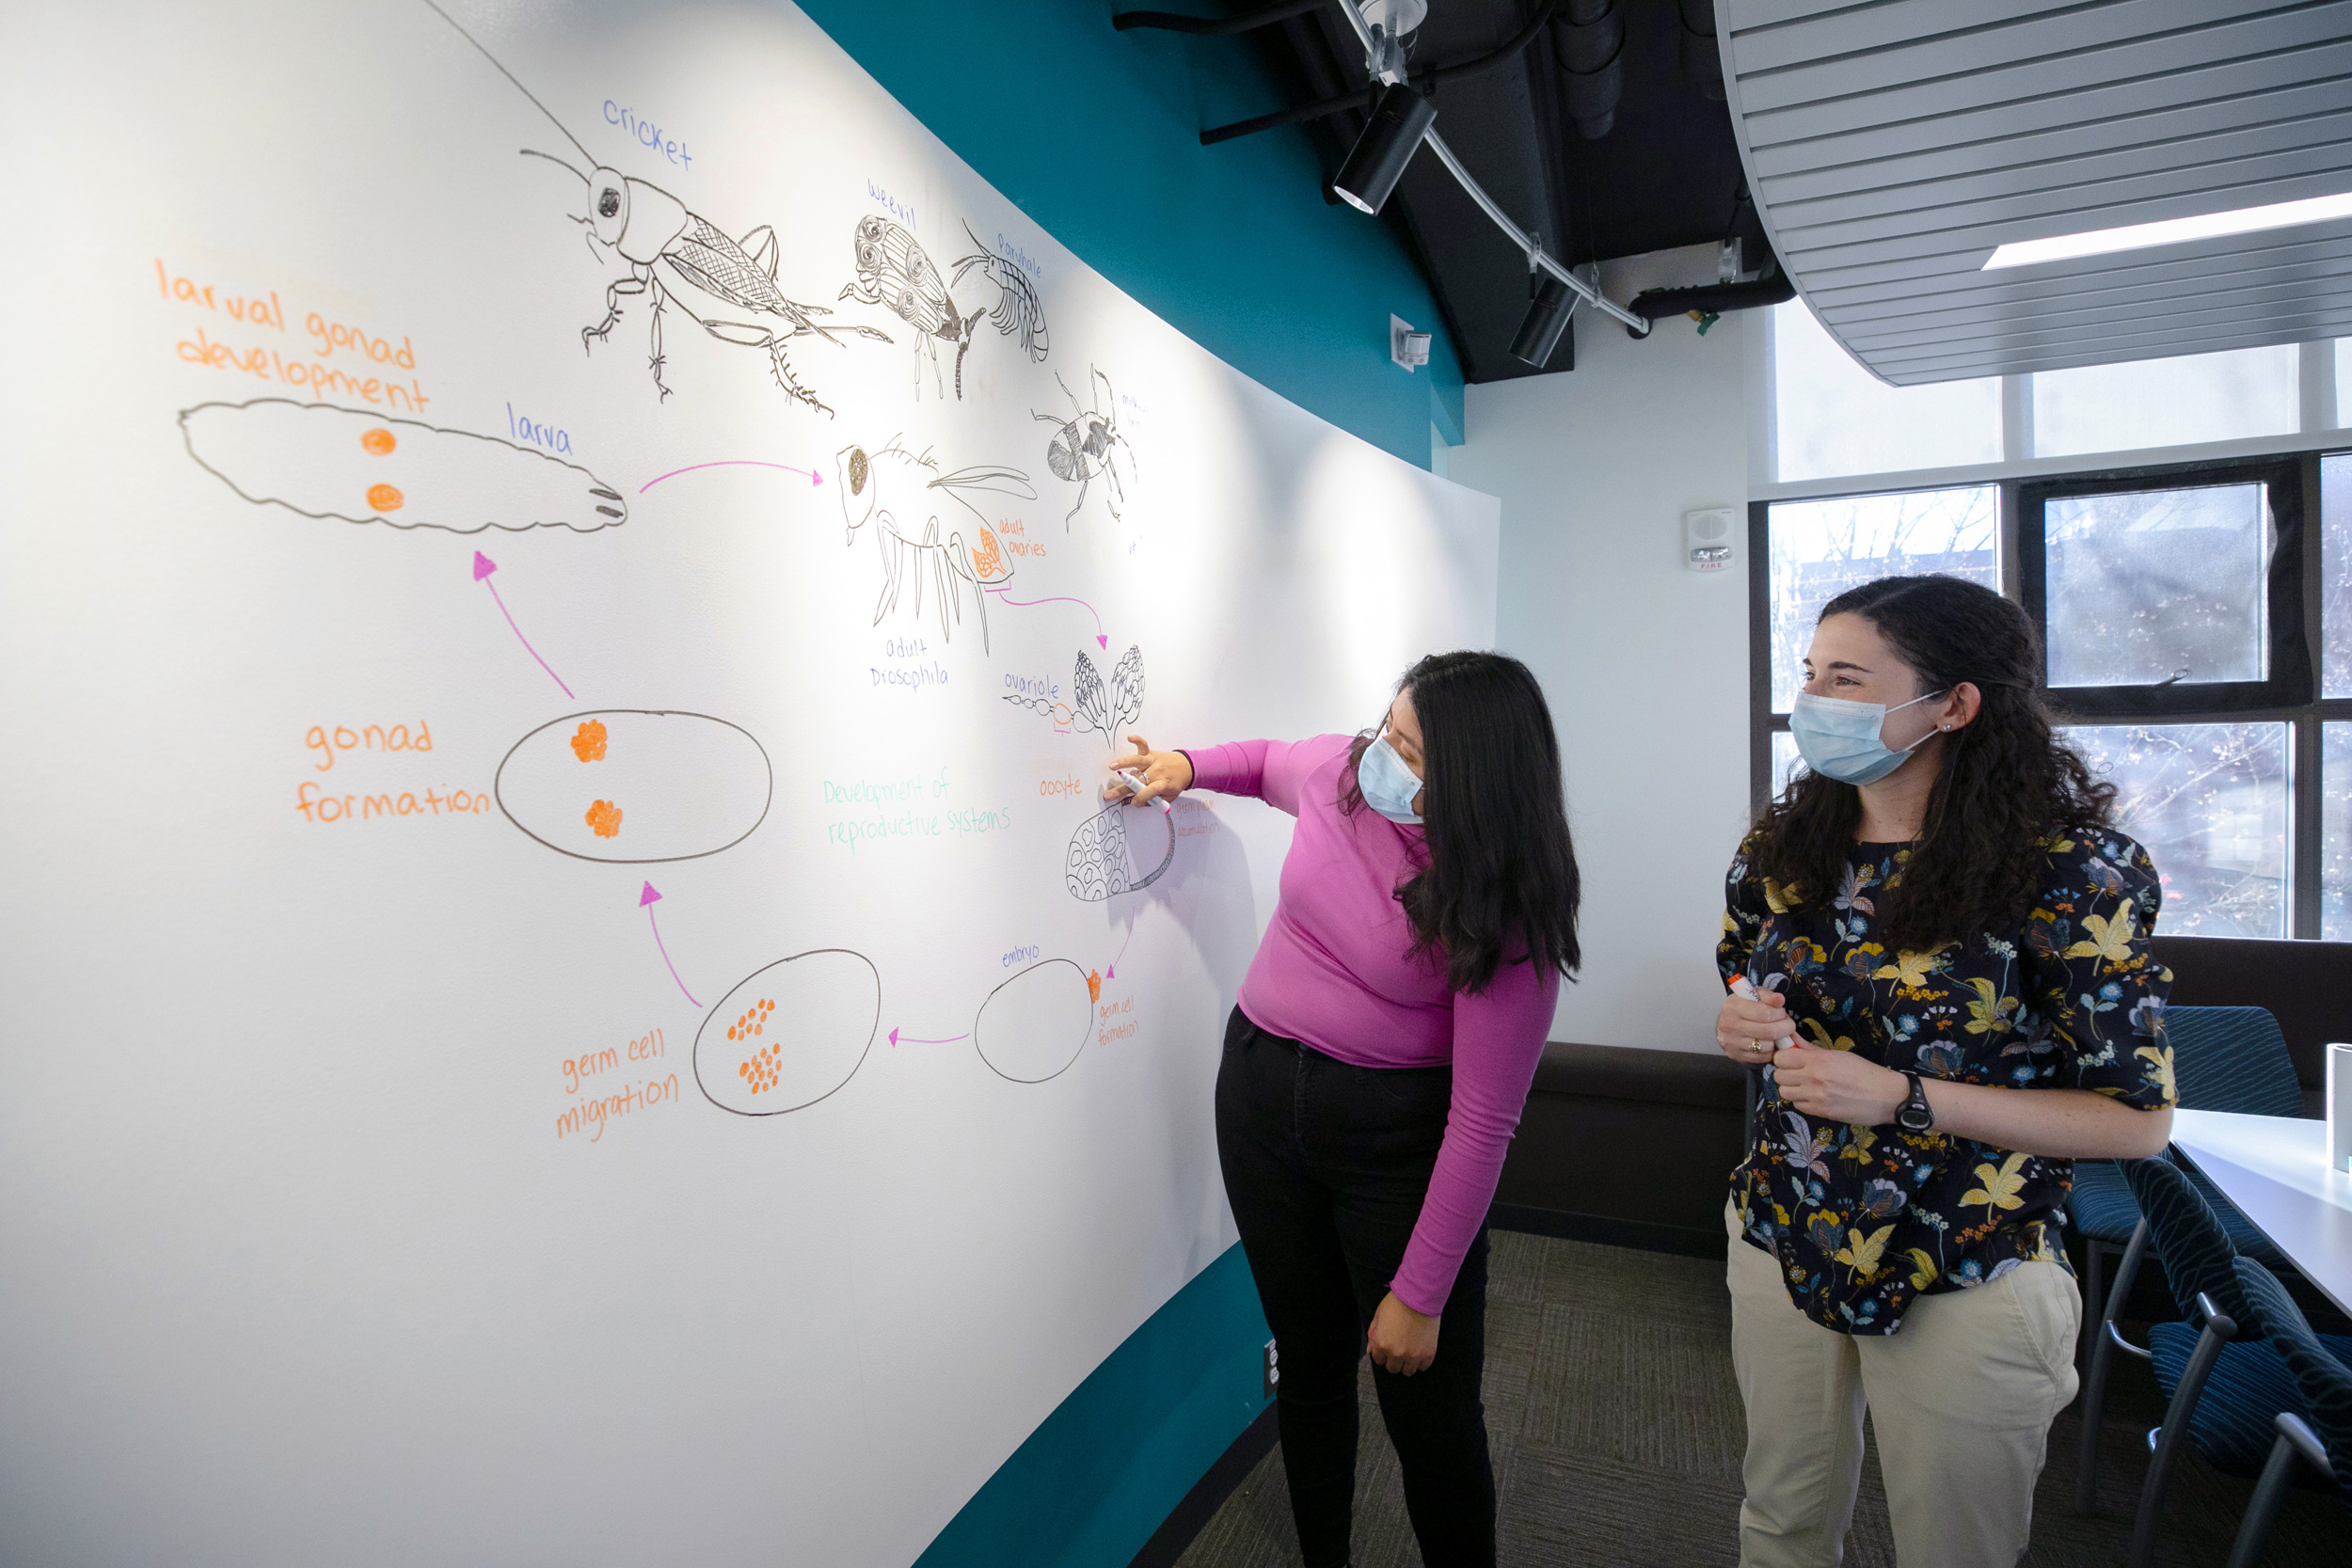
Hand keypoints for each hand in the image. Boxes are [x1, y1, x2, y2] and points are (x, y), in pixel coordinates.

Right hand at [1104, 734, 1192, 807]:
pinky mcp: (1151, 753)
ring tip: (1112, 766)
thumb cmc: (1176, 783)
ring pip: (1137, 761)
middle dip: (1122, 789)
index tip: (1133, 803)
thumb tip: (1137, 803)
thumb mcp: (1169, 797)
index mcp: (1163, 784)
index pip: (1149, 792)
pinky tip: (1129, 737)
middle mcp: (1157, 771)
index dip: (1140, 798)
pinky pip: (1143, 745)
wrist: (1187, 767)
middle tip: (1108, 795)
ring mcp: (1153, 761)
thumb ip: (1154, 801)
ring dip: (1124, 763)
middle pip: (1138, 780)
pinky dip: (1137, 740)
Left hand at [1366, 1291, 1438, 1375]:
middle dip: (1394, 1360)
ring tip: (1410, 1350)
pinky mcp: (1428, 1354)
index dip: (1383, 1353)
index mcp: (1382, 1345)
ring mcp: (1413, 1356)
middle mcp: (1396, 1354)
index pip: (1379, 1360)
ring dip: (1407, 1363)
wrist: (1419, 1296)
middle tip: (1399, 1348)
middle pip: (1393, 1369)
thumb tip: (1371, 1351)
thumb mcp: (1378, 1316)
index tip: (1388, 1346)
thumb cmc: (1397, 1304)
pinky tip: (1420, 1350)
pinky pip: (1423, 1367)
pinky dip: (1421, 1361)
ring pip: (1408, 1371)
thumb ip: (1372, 1336)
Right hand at [1715, 986, 1794, 1066]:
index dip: (1780, 1014)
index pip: (1765, 1013)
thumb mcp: (1755, 995)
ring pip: (1767, 1046)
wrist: (1727, 1022)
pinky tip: (1768, 1042)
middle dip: (1786, 1029)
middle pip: (1769, 1032)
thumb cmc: (1745, 1006)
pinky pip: (1763, 1057)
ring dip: (1777, 1040)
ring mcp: (1731, 1042)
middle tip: (1788, 1025)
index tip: (1782, 1013)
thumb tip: (1780, 999)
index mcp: (1733, 1007)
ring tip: (1775, 1032)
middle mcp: (1729, 1025)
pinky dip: (1770, 1051)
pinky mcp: (1736, 1055)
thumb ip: (1769, 996)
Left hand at [1770, 1043, 1908, 1125]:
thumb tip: (1791, 1037)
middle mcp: (1813, 1079)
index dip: (1784, 1059)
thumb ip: (1810, 1049)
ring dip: (1792, 1088)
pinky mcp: (1820, 1112)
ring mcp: (1816, 1097)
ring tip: (1805, 1086)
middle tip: (1797, 1073)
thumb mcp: (1837, 1055)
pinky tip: (1814, 1097)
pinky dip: (1802, 1101)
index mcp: (1818, 1060)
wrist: (1885, 1096)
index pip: (1781, 1058)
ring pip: (1785, 1092)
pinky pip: (1798, 1105)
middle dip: (1786, 1074)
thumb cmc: (1863, 1072)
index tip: (1791, 1060)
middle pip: (1779, 1076)